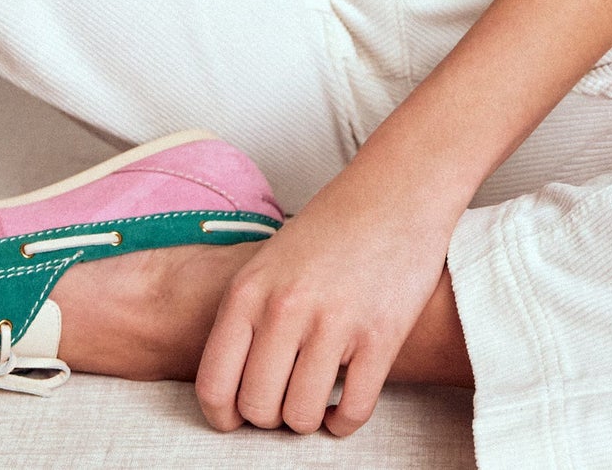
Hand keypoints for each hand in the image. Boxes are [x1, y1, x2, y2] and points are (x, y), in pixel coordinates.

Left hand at [193, 169, 454, 437]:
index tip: (238, 417)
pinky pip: (353, 411)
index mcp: (249, 290)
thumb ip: (249, 315)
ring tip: (317, 397)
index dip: (224, 415)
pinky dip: (345, 421)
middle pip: (259, 408)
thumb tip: (231, 387)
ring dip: (309, 418)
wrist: (396, 190)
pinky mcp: (380, 336)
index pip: (214, 384)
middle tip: (285, 400)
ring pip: (303, 416)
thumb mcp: (271, 260)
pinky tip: (345, 405)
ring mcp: (334, 323)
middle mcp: (285, 308)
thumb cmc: (331, 226)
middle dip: (270, 417)